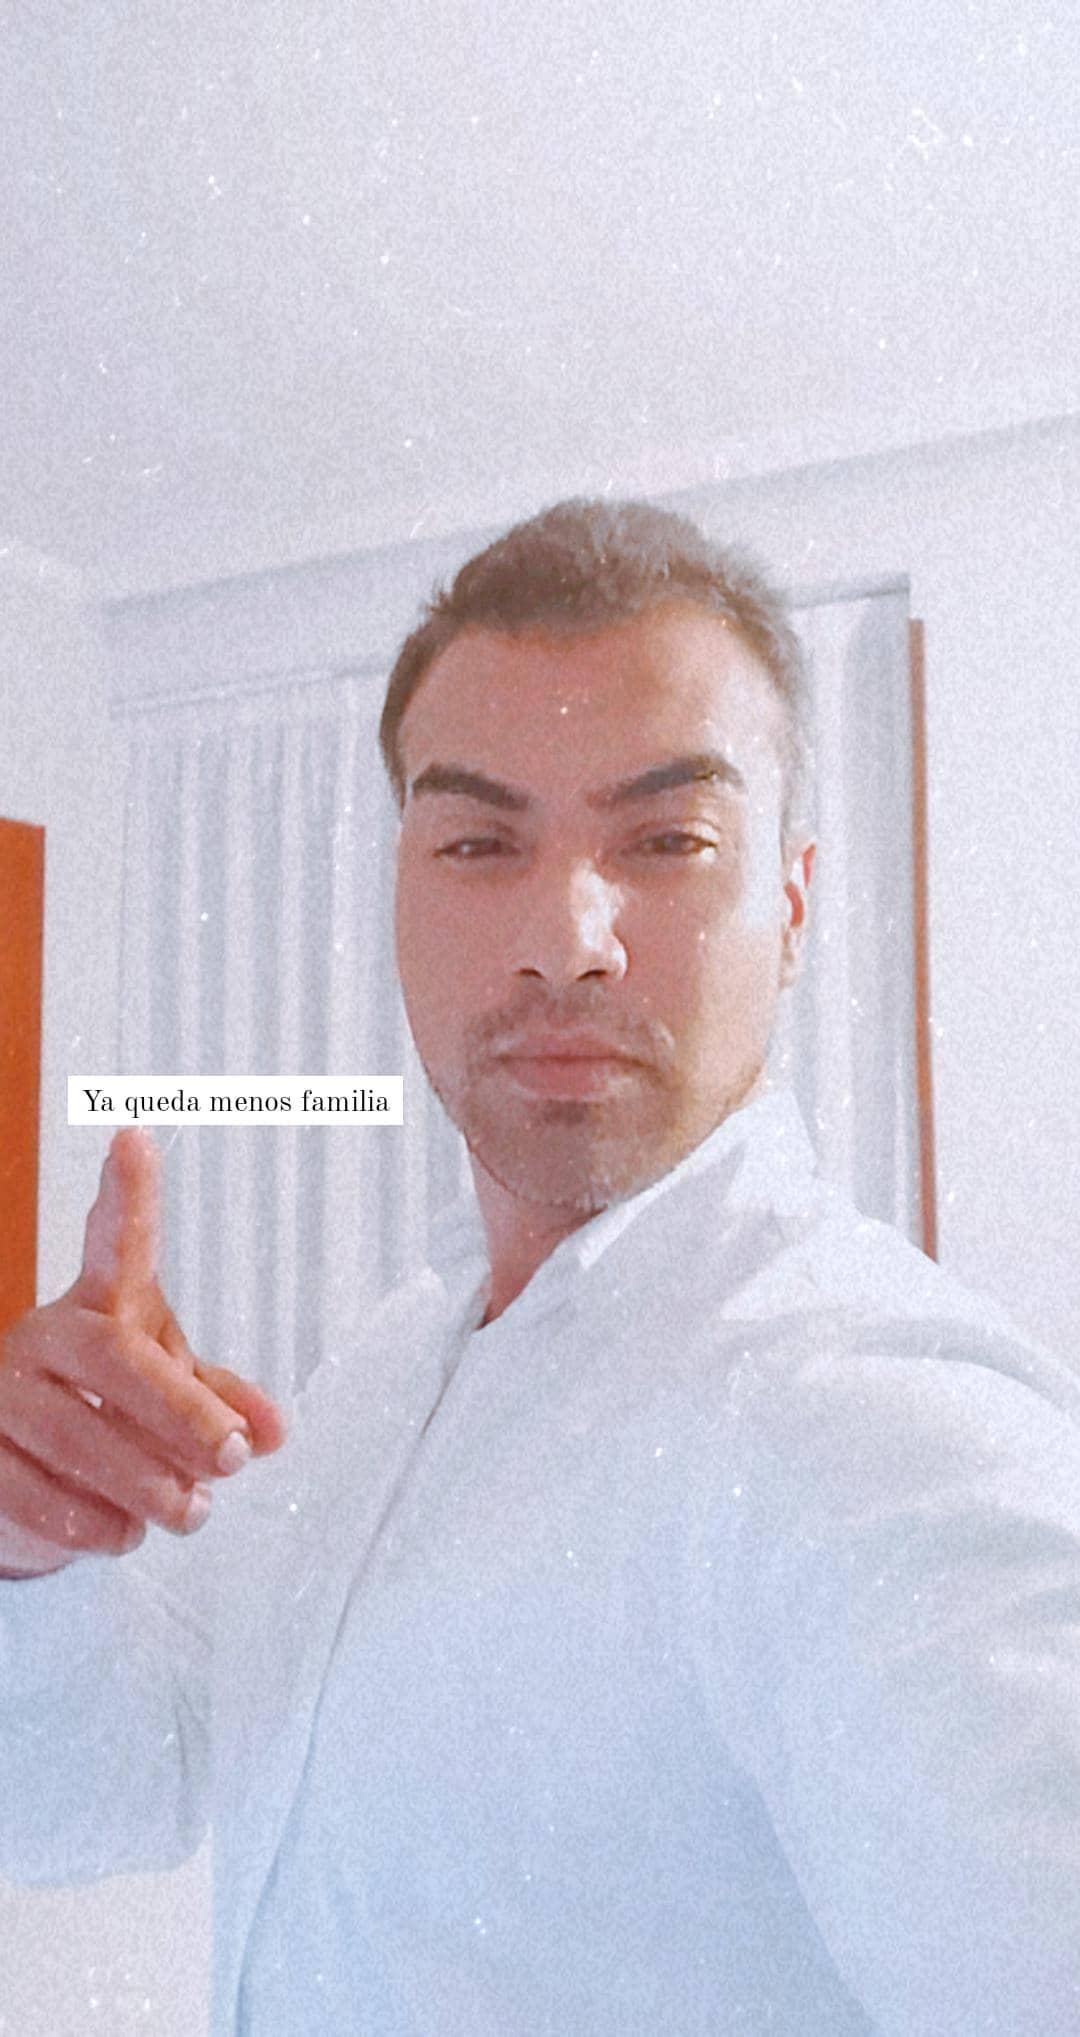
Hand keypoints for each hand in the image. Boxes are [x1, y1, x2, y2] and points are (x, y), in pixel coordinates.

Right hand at [0, 1128, 285, 1576]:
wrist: (18, 1475)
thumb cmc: (108, 1411)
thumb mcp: (169, 1394)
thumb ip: (221, 1404)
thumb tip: (273, 1430)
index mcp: (100, 1304)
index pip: (117, 1240)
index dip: (127, 1193)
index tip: (135, 1139)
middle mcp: (45, 1335)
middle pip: (112, 1357)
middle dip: (180, 1413)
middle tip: (232, 1457)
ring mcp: (3, 1393)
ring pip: (73, 1434)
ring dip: (144, 1482)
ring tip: (191, 1510)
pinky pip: (34, 1494)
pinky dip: (92, 1522)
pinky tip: (123, 1532)